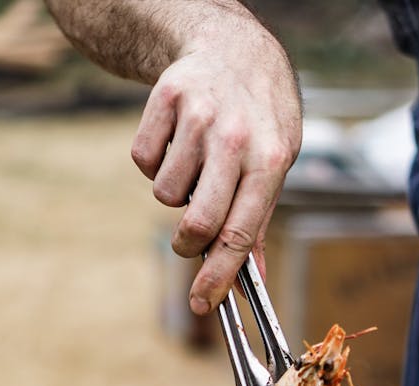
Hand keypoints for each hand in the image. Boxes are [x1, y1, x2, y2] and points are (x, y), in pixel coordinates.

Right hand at [131, 29, 301, 314]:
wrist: (233, 49)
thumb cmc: (259, 119)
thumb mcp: (275, 165)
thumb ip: (258, 223)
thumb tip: (252, 282)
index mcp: (269, 161)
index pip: (239, 235)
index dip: (218, 277)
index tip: (202, 304)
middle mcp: (236, 138)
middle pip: (198, 223)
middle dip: (188, 244)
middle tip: (189, 238)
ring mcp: (200, 116)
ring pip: (166, 194)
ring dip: (174, 193)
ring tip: (194, 166)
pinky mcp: (166, 99)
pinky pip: (143, 161)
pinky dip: (154, 163)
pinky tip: (176, 143)